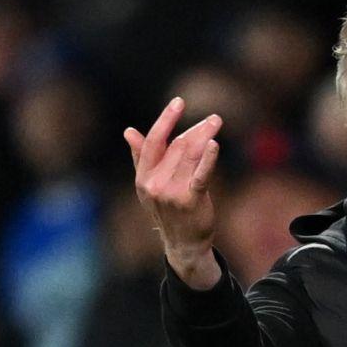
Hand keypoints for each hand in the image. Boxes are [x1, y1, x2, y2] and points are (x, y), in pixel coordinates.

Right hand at [125, 96, 224, 290]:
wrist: (183, 244)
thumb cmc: (169, 211)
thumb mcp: (149, 185)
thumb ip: (141, 157)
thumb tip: (129, 131)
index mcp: (143, 176)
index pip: (153, 141)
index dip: (166, 120)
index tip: (179, 102)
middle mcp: (154, 183)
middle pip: (177, 146)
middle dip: (196, 130)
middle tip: (215, 119)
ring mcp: (171, 192)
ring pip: (191, 156)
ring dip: (205, 137)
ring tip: (217, 123)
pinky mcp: (190, 200)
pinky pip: (200, 174)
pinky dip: (208, 158)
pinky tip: (214, 144)